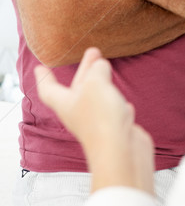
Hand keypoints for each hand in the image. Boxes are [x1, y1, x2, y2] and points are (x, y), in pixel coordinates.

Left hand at [35, 48, 154, 193]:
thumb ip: (97, 70)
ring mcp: (98, 123)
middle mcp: (79, 114)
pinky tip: (123, 100)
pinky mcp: (116, 129)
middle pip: (78, 89)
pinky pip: (114, 112)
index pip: (49, 89)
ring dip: (102, 82)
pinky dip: (117, 102)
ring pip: (97, 98)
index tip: (40, 67)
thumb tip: (101, 66)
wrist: (120, 152)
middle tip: (93, 52)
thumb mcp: (95, 83)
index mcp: (66, 104)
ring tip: (108, 68)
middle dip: (85, 70)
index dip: (44, 77)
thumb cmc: (101, 119)